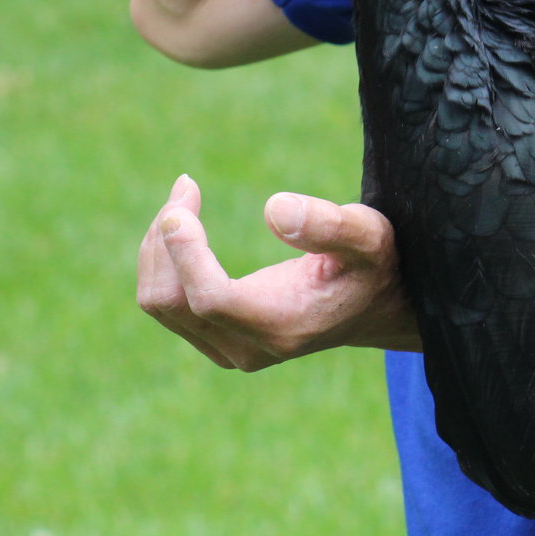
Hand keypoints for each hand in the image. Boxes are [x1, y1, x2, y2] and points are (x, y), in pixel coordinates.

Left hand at [137, 174, 420, 370]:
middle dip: (166, 238)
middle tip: (186, 184)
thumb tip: (273, 208)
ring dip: (159, 246)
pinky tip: (183, 224)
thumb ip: (330, 224)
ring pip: (159, 302)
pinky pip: (165, 304)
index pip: (210, 299)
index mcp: (283, 324)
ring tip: (184, 198)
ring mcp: (228, 351)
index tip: (181, 204)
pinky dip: (164, 260)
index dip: (185, 252)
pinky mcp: (216, 341)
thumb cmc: (373, 264)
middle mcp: (249, 348)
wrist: (375, 308)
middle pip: (171, 301)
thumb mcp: (369, 235)